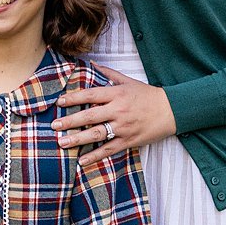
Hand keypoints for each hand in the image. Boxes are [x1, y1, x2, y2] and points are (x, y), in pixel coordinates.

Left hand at [53, 68, 175, 166]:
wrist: (172, 111)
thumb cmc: (148, 95)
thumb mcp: (129, 81)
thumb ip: (108, 74)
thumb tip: (91, 63)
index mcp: (117, 94)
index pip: (91, 95)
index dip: (74, 98)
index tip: (59, 102)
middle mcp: (119, 110)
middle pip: (90, 116)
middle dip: (70, 121)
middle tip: (54, 126)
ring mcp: (123, 127)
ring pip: (97, 134)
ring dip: (78, 139)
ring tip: (62, 143)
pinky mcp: (129, 141)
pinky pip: (109, 149)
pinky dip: (95, 156)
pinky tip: (81, 161)